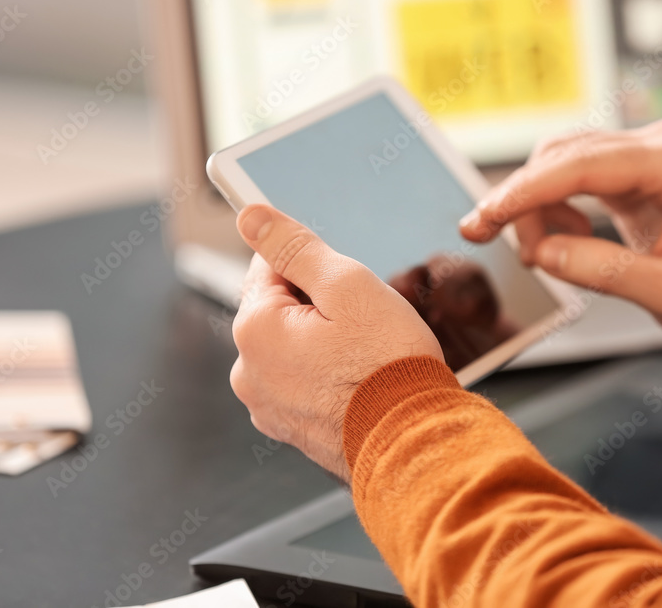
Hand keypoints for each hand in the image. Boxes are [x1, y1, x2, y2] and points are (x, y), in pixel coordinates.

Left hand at [230, 205, 443, 478]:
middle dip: (317, 306)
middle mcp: (248, 370)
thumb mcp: (347, 285)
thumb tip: (252, 216)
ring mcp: (266, 404)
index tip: (343, 281)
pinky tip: (358, 382)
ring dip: (321, 341)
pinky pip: (301, 381)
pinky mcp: (288, 428)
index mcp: (254, 329)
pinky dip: (325, 375)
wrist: (413, 445)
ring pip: (291, 346)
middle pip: (278, 308)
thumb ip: (294, 246)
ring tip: (364, 357)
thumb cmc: (388, 367)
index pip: (268, 266)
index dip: (312, 266)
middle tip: (362, 323)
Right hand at [459, 120, 661, 356]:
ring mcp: (643, 151)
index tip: (484, 216)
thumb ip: (603, 272)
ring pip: (558, 161)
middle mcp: (658, 145)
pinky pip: (570, 174)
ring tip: (542, 254)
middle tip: (480, 235)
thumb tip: (541, 251)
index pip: (582, 166)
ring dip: (534, 206)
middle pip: (561, 156)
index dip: (525, 191)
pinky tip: (564, 239)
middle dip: (518, 198)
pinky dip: (551, 206)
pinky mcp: (629, 166)